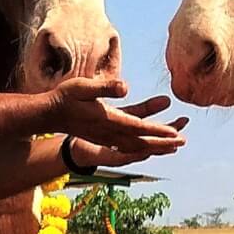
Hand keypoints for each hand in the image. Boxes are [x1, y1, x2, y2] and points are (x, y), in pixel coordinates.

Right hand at [55, 87, 187, 168]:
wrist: (49, 114)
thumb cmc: (65, 97)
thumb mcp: (83, 87)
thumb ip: (105, 87)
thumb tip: (126, 87)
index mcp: (108, 120)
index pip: (138, 127)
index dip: (157, 130)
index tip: (175, 133)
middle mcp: (110, 133)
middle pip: (141, 140)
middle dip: (163, 141)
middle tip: (184, 141)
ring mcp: (107, 137)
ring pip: (137, 145)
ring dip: (156, 145)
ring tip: (175, 144)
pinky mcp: (105, 137)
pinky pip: (129, 145)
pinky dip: (144, 147)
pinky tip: (152, 147)